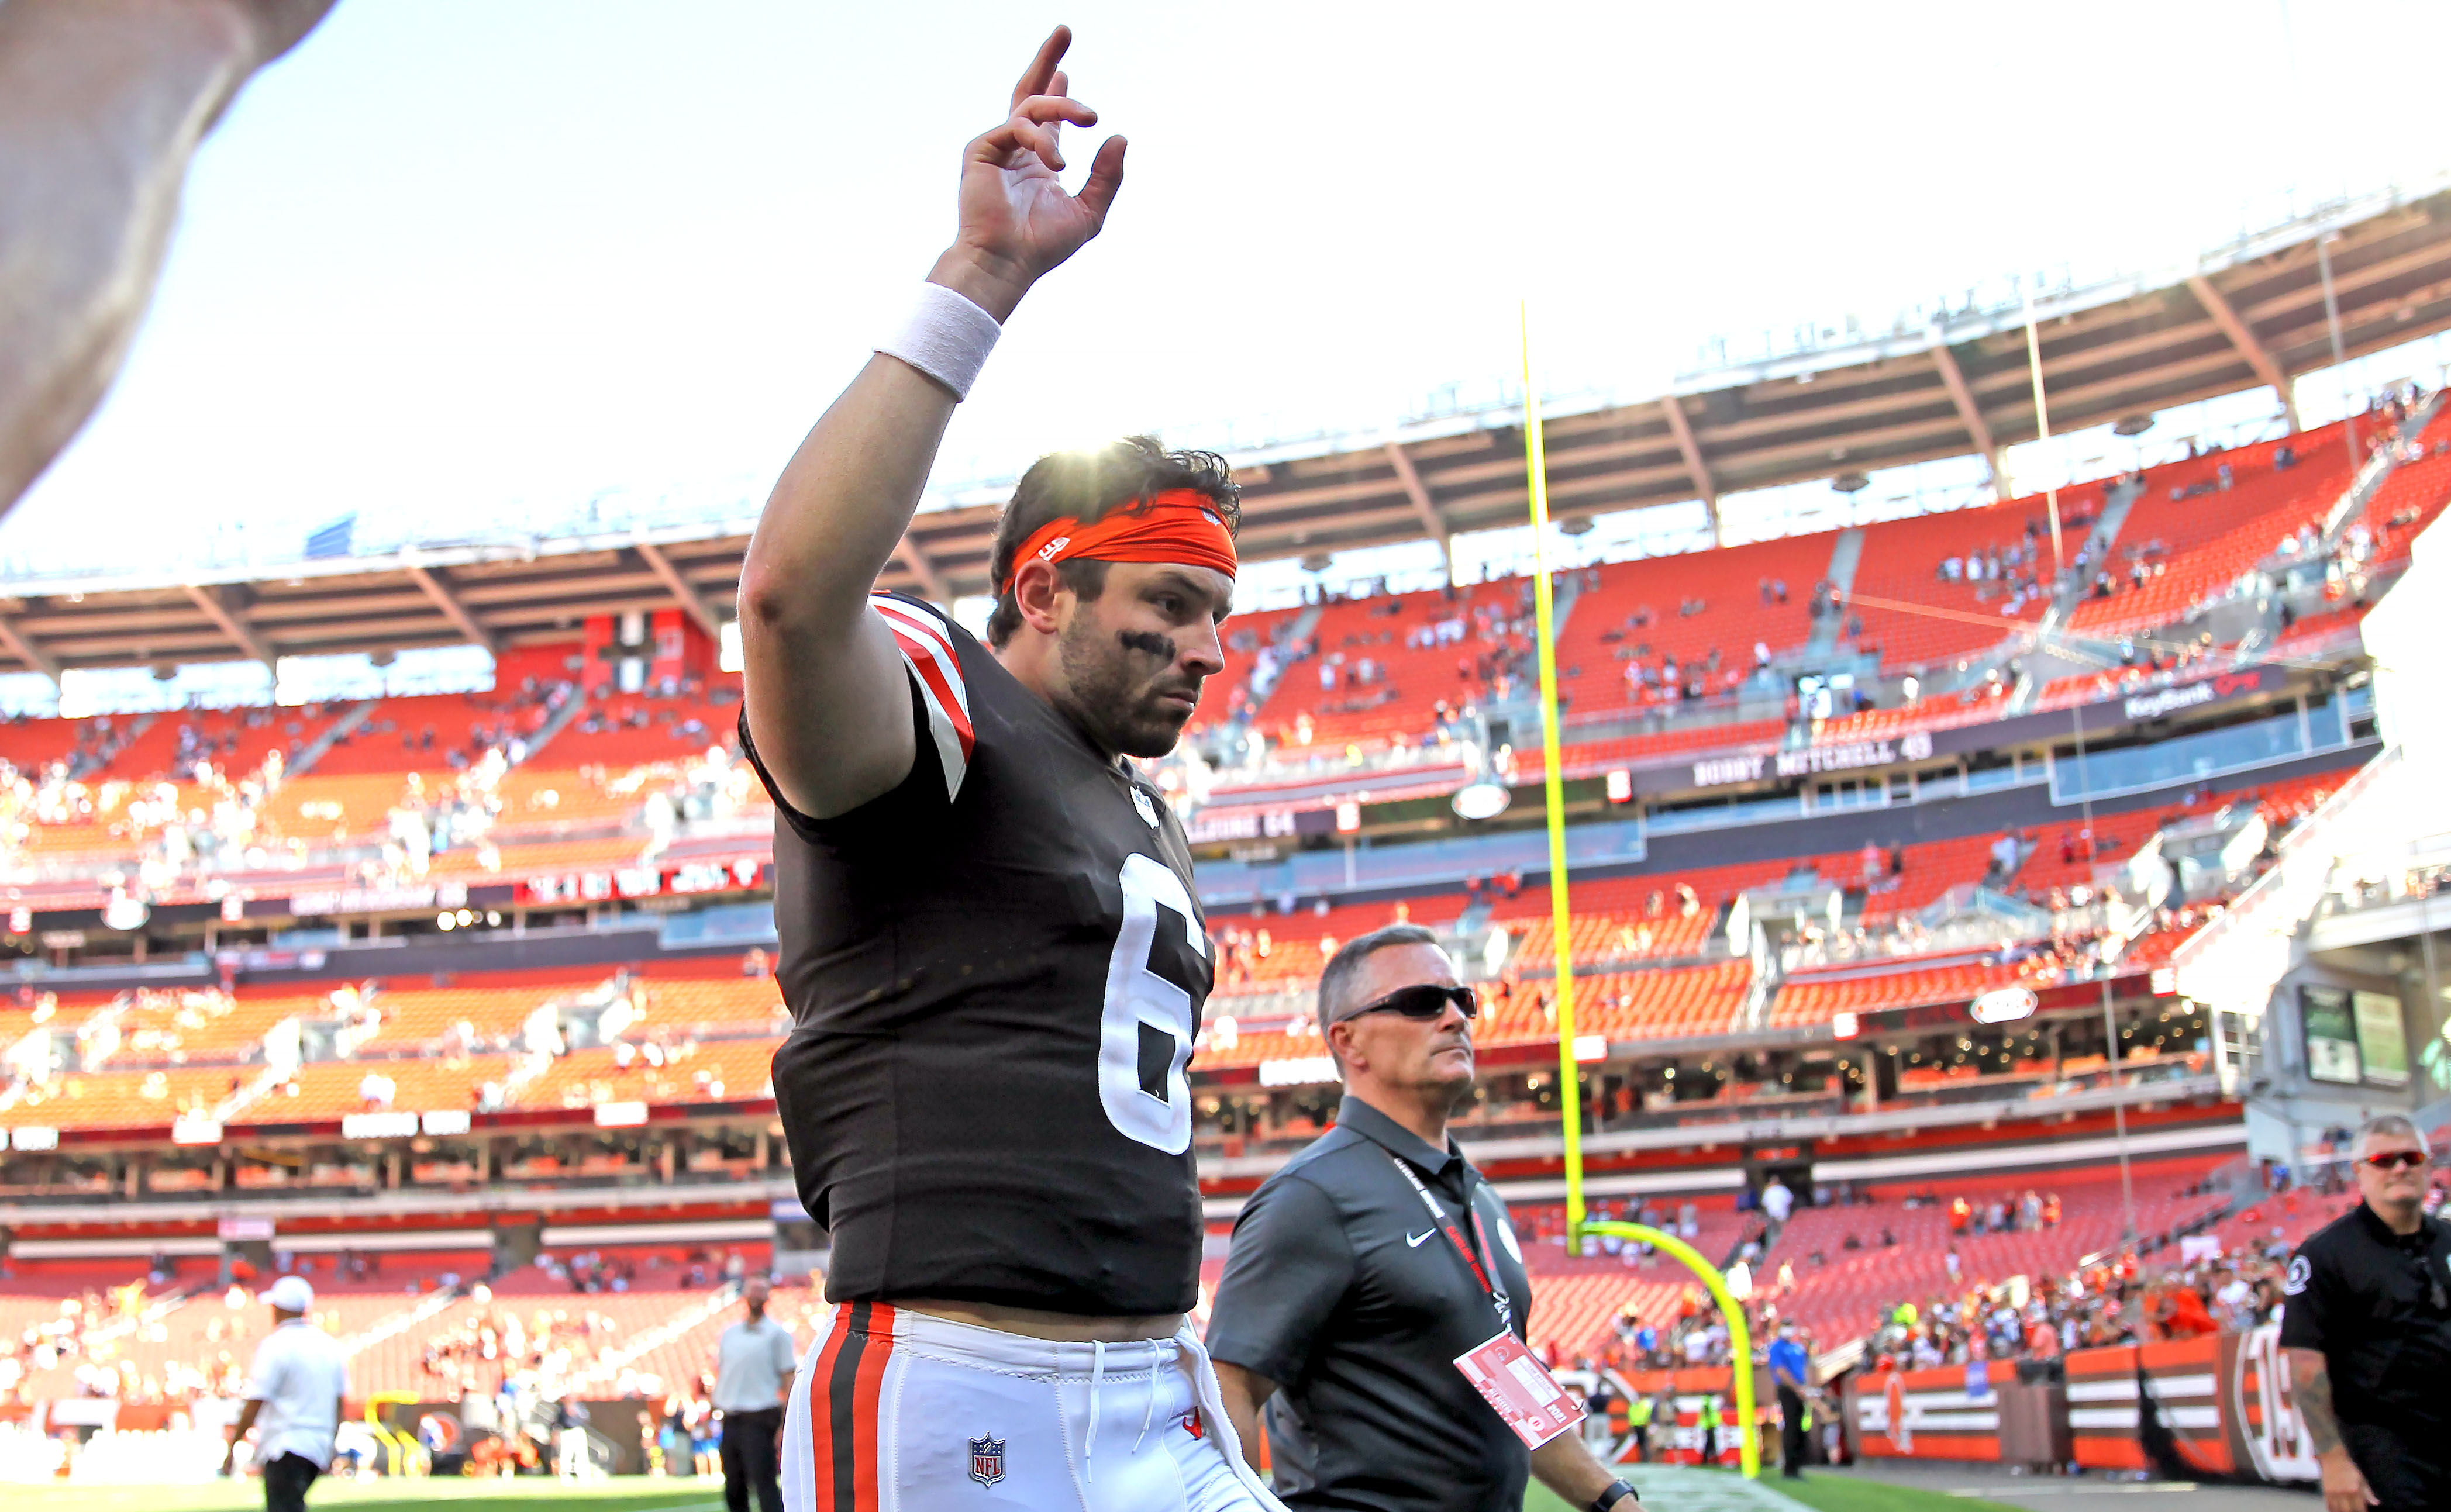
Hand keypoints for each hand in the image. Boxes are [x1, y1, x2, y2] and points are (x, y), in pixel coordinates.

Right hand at [932, 26, 1125, 320]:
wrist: (1007, 262)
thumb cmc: (1042, 245)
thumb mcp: (1088, 211)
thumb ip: (1107, 176)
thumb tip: (1120, 137)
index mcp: (1039, 160)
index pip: (1048, 116)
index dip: (1059, 89)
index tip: (1067, 68)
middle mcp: (1017, 148)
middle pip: (1030, 92)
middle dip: (1047, 59)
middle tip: (1065, 30)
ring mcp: (998, 146)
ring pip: (1031, 106)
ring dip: (1064, 105)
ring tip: (1090, 117)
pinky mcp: (982, 149)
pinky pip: (1017, 127)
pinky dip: (1040, 140)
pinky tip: (1055, 161)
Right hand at [2320, 1450, 2378, 1511]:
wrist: (2333, 1458)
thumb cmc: (2349, 1467)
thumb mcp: (2361, 1478)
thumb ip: (2368, 1492)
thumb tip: (2376, 1503)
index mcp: (2355, 1490)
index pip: (2360, 1508)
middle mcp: (2344, 1493)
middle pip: (2348, 1511)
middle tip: (2355, 1511)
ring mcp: (2334, 1493)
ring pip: (2338, 1509)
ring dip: (2342, 1511)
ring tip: (2346, 1511)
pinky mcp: (2326, 1491)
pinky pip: (2329, 1505)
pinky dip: (2333, 1509)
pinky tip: (2336, 1510)